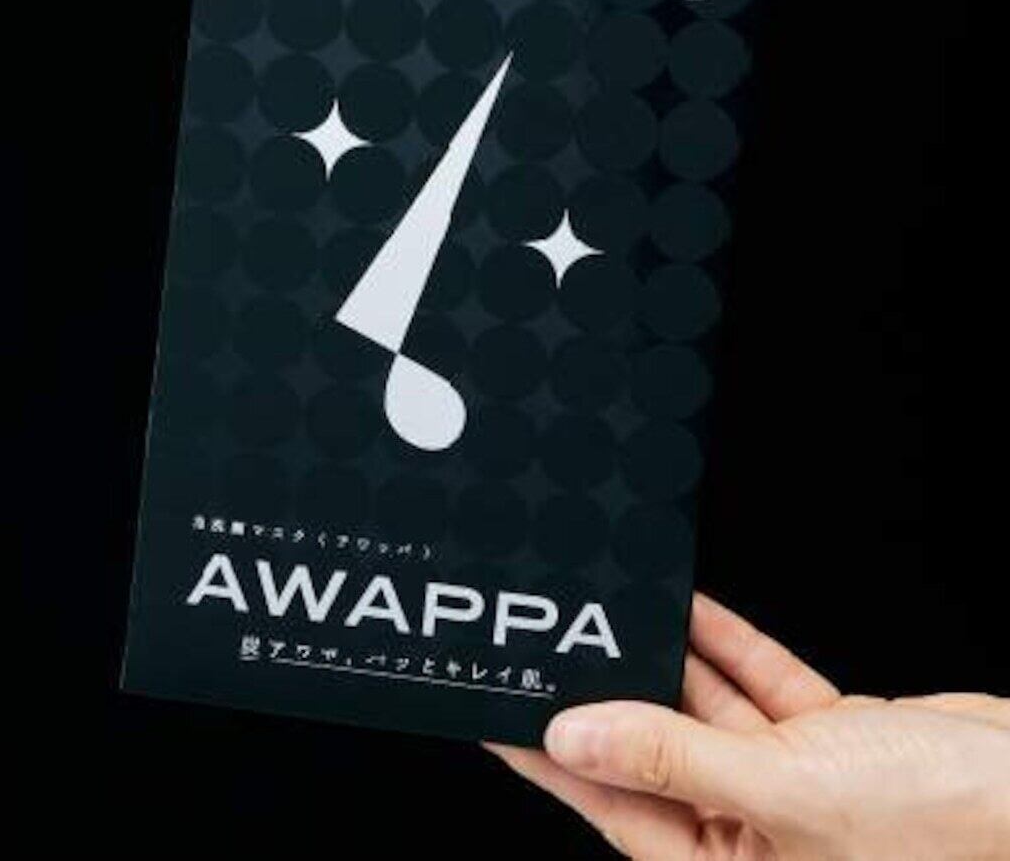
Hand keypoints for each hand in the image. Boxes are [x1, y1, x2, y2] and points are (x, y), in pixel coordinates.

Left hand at [488, 594, 1009, 859]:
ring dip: (667, 658)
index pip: (614, 807)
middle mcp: (754, 832)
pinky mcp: (830, 739)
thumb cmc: (941, 831)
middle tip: (548, 639)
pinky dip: (726, 644)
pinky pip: (759, 684)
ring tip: (609, 606)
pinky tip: (687, 606)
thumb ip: (675, 759)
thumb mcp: (787, 793)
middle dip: (607, 695)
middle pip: (654, 752)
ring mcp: (793, 784)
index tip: (496, 714)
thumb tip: (573, 738)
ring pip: (706, 710)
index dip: (551, 760)